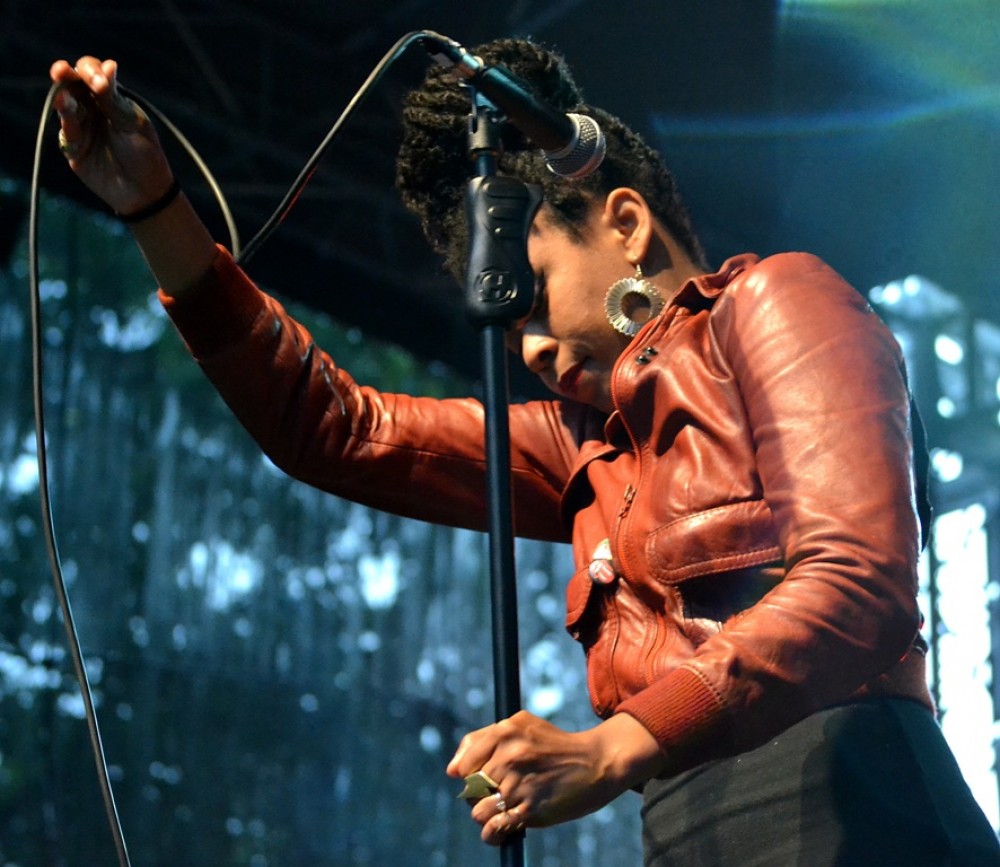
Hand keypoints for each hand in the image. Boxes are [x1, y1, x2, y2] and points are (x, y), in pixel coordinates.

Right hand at [49, 57, 174, 214]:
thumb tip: (108, 64)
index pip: (93, 73)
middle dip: (65, 75)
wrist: (145, 191)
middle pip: (72, 84)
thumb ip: (114, 98)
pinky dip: (67, 121)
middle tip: (61, 70)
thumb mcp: (132, 123)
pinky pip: (66, 131)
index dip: (91, 71)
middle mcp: (92, 108)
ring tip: (65, 96)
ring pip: (66, 105)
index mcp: (110, 98)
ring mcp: (81, 127)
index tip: (100, 81)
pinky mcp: (73, 147)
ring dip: (64, 98)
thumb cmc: (144, 153)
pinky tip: (67, 112)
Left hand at [447, 710, 663, 845]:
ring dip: (487, 815)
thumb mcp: (521, 725)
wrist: (596, 762)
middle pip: (469, 789)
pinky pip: (493, 829)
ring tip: (505, 810)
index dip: (470, 776)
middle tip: (503, 792)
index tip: (486, 777)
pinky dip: (493, 834)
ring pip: (477, 811)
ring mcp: (519, 783)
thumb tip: (451, 770)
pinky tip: (505, 828)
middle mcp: (510, 755)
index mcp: (505, 731)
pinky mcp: (530, 809)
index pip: (463, 764)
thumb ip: (482, 739)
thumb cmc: (554, 745)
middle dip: (481, 796)